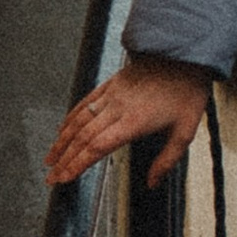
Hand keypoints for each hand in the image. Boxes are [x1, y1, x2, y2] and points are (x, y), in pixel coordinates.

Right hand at [43, 55, 212, 192]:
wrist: (183, 54)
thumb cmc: (186, 90)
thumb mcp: (185, 130)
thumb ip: (167, 159)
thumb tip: (153, 182)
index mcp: (134, 121)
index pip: (97, 147)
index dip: (78, 164)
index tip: (65, 177)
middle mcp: (118, 108)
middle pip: (82, 138)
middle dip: (64, 160)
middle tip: (52, 177)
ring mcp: (111, 94)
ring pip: (79, 121)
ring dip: (61, 142)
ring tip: (50, 159)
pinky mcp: (110, 84)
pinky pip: (84, 102)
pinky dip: (70, 118)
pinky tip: (62, 129)